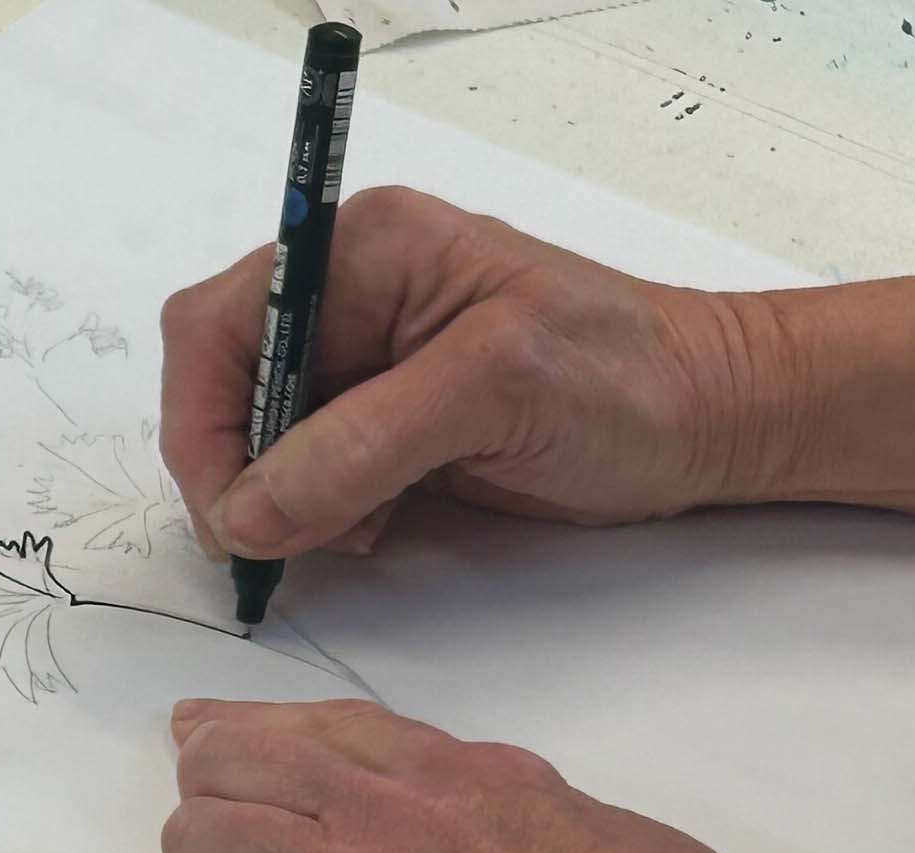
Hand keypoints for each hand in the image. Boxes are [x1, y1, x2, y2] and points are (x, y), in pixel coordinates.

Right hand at [157, 186, 785, 560]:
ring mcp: (362, 360)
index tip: (233, 514)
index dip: (202, 422)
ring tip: (356, 529)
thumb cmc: (628, 380)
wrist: (713, 419)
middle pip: (223, 386)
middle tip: (285, 540)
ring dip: (283, 501)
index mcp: (363, 250)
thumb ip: (358, 448)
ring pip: (255, 441)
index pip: (216, 328)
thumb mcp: (491, 395)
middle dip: (242, 471)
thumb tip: (246, 515)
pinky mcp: (382, 421)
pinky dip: (318, 515)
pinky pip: (303, 473)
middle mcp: (348, 295)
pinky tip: (376, 525)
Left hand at [158, 697, 914, 852]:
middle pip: (222, 770)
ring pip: (193, 848)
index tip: (213, 758)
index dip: (245, 745)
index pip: (311, 726)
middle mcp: (394, 810)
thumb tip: (480, 827)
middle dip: (220, 832)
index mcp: (467, 772)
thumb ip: (509, 815)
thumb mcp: (598, 834)